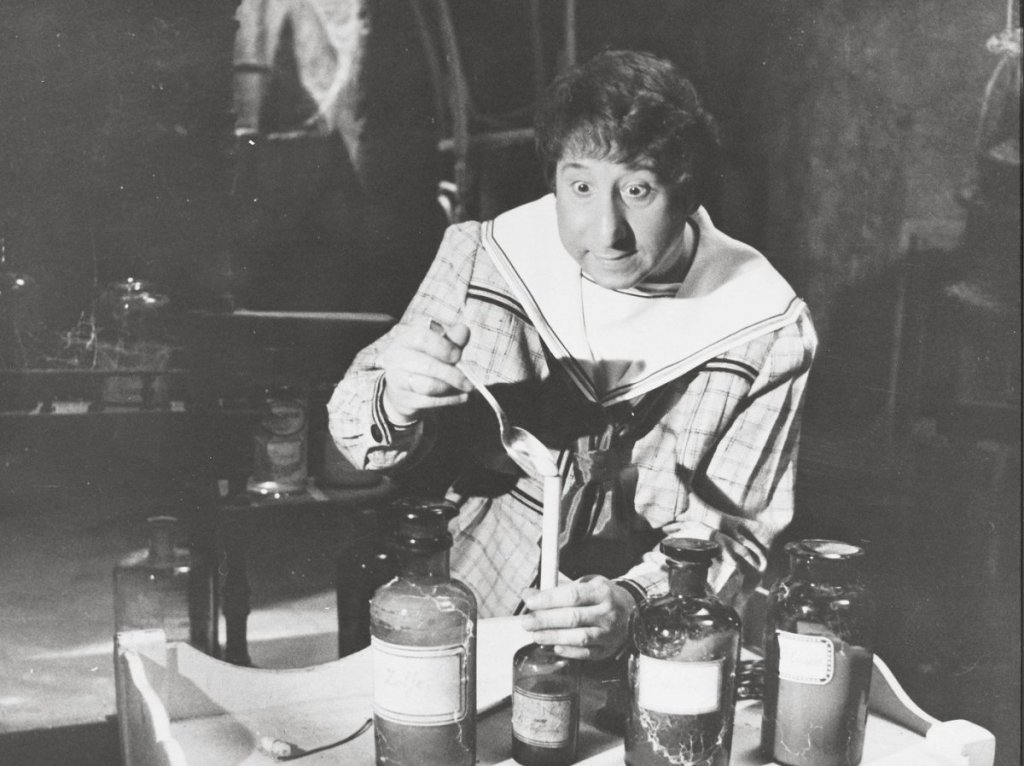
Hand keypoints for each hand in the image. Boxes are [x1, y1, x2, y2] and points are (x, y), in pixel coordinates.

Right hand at [380, 321, 472, 423]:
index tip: (458, 355)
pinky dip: (450, 400)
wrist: (402, 389)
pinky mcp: (403, 400)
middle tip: (470, 381)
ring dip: (451, 388)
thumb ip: (452, 339)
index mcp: (406, 340)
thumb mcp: (438, 348)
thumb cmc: (425, 361)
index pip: (422, 338)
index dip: (444, 347)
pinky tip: (462, 397)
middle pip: (428, 365)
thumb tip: (464, 330)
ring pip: (428, 386)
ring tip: (466, 387)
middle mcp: (397, 358)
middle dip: (453, 374)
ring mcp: (397, 380)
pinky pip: (430, 402)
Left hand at [520, 576, 634, 660]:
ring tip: (536, 635)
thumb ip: (558, 589)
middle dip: (546, 620)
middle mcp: (607, 613)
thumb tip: (530, 594)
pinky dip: (569, 652)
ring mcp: (609, 633)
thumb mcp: (586, 584)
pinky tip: (554, 647)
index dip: (549, 599)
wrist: (634, 611)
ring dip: (554, 637)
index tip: (530, 601)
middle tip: (526, 622)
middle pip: (573, 618)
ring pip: (579, 638)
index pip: (572, 595)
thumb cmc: (603, 596)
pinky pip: (586, 654)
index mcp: (601, 592)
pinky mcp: (608, 650)